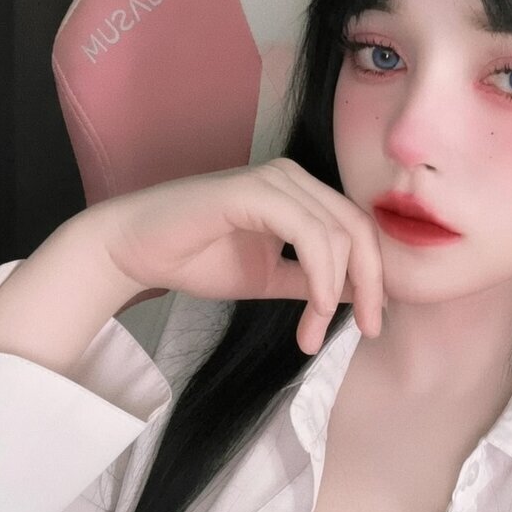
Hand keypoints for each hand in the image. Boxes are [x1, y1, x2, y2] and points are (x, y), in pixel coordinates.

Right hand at [83, 158, 383, 354]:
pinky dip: (321, 273)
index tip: (372, 323)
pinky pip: (307, 232)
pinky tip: (317, 305)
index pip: (358, 230)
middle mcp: (293, 178)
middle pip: (358, 229)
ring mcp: (273, 180)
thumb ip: (312, 283)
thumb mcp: (270, 279)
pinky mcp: (252, 191)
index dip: (375, 277)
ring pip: (337, 234)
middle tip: (368, 329)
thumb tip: (359, 295)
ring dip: (335, 291)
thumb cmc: (196, 259)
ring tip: (313, 332)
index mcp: (302, 194)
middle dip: (370, 285)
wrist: (136, 251)